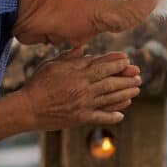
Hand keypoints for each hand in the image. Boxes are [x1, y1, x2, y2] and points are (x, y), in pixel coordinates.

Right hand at [19, 51, 140, 129]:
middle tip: (138, 77)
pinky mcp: (81, 118)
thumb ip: (70, 57)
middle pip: (111, 82)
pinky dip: (113, 116)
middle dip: (127, 79)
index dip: (117, 63)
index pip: (103, 66)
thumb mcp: (52, 64)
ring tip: (136, 91)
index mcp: (78, 73)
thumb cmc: (38, 83)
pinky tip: (122, 115)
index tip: (127, 60)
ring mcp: (84, 104)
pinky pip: (101, 117)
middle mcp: (84, 88)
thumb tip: (84, 48)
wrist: (28, 108)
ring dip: (126, 94)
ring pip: (111, 98)